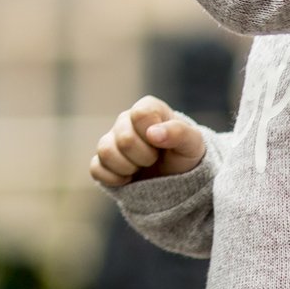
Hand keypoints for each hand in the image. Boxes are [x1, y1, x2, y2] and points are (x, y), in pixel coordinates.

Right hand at [89, 96, 208, 188]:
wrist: (177, 179)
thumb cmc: (185, 154)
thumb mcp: (193, 143)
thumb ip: (178, 132)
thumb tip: (152, 133)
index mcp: (146, 109)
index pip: (140, 115)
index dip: (152, 134)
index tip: (163, 144)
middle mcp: (125, 121)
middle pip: (124, 138)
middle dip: (144, 156)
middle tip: (154, 159)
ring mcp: (111, 141)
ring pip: (105, 152)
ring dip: (128, 168)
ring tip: (141, 168)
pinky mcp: (102, 162)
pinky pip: (96, 169)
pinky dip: (114, 179)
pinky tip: (129, 179)